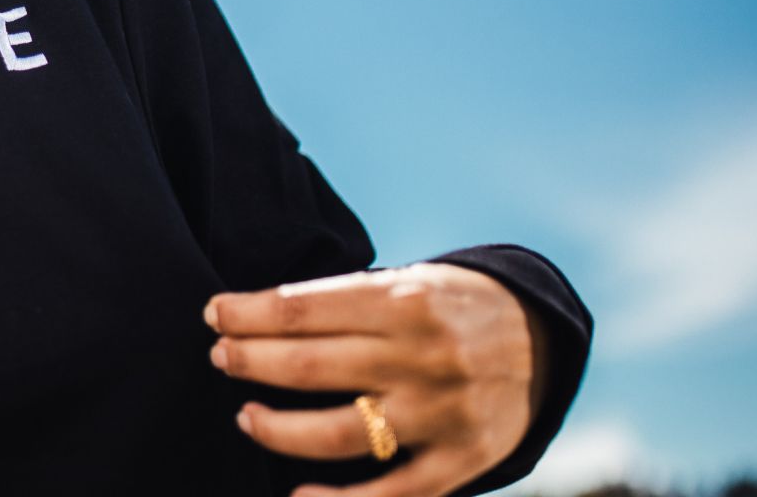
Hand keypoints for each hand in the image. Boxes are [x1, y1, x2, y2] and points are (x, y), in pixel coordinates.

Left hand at [204, 262, 549, 496]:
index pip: (303, 308)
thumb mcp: (408, 282)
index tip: (214, 314)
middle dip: (250, 362)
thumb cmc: (450, 307)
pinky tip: (296, 496)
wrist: (542, 341)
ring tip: (246, 416)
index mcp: (405, 301)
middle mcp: (423, 358)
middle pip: (310, 366)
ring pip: (336, 433)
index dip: (248, 314)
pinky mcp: (459, 462)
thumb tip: (257, 317)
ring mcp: (441, 415)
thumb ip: (346, 302)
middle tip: (220, 358)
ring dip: (276, 428)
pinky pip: (388, 494)